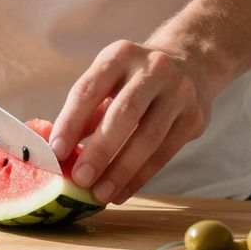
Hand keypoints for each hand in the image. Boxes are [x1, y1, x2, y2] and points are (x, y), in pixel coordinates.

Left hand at [50, 40, 214, 204]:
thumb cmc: (132, 80)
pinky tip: (121, 192)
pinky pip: (165, 153)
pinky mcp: (195, 117)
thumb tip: (56, 150)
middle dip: (100, 150)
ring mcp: (179, 92)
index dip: (71, 122)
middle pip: (124, 114)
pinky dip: (140, 177)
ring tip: (100, 194)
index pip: (90, 89)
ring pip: (148, 138)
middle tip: (80, 179)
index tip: (55, 152)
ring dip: (121, 171)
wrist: (190, 63)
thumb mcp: (108, 81)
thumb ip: (85, 111)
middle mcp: (153, 69)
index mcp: (120, 55)